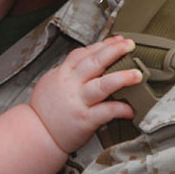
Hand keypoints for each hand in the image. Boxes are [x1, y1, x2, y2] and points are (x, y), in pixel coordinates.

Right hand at [30, 36, 141, 153]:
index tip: (117, 40)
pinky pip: (106, 111)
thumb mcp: (51, 81)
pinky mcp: (85, 120)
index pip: (84, 53)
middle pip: (94, 62)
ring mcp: (79, 102)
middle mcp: (72, 85)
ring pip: (102, 85)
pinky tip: (131, 108)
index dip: (102, 45)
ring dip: (121, 78)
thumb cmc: (45, 109)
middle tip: (129, 45)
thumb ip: (69, 70)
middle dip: (113, 51)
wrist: (37, 133)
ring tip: (137, 74)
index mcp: (63, 73)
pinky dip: (120, 109)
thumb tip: (86, 59)